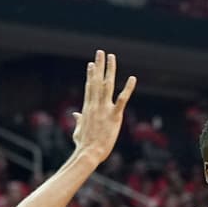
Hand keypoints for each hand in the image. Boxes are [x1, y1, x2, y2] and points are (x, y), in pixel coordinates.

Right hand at [70, 50, 136, 164]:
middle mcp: (95, 105)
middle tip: (100, 52)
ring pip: (107, 85)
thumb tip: (75, 114)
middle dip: (99, 66)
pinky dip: (127, 89)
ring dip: (109, 70)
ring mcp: (104, 109)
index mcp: (88, 108)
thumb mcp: (78, 131)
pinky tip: (133, 78)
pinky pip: (122, 100)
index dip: (91, 74)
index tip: (91, 64)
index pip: (89, 87)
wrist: (89, 153)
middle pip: (97, 81)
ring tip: (111, 57)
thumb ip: (78, 120)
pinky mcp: (114, 116)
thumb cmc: (84, 145)